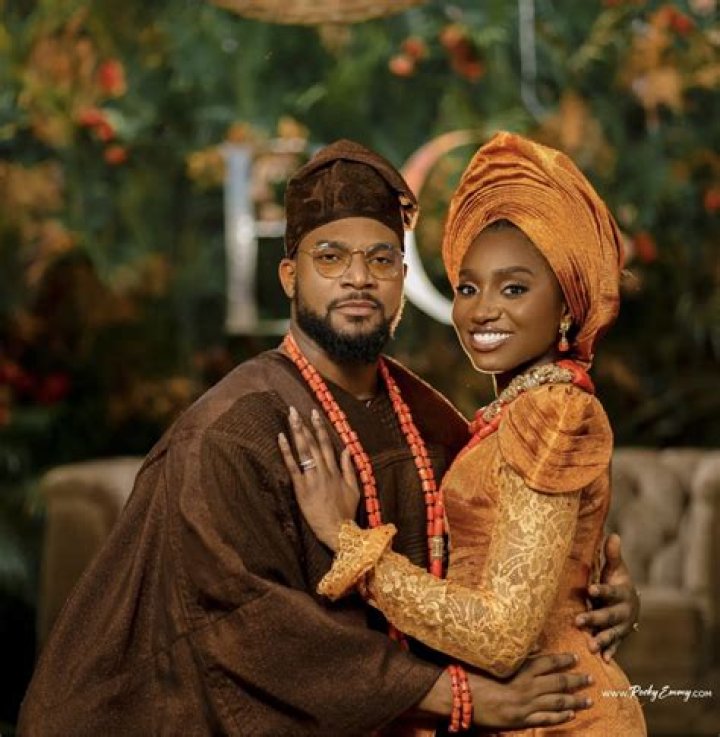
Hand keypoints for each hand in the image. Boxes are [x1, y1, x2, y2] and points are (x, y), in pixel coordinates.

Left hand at [278, 406, 359, 549]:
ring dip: (296, 432)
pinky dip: (287, 451)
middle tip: (295, 409)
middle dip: (304, 425)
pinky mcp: (302, 488)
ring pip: (303, 451)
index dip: (320, 428)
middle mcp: (324, 471)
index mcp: (335, 471)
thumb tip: (347, 449)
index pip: (326, 444)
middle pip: (313, 443)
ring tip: (290, 418)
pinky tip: (281, 438)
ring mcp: (312, 479)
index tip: (314, 414)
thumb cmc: (346, 512)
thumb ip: (349, 468)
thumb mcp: (354, 489)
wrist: (338, 531)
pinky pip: (293, 466)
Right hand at [418, 653, 591, 728]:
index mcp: (522, 669)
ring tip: (588, 700)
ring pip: (557, 703)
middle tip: (590, 679)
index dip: (564, 661)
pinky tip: (570, 715)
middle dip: (576, 681)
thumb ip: (518, 654)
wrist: (463, 696)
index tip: (577, 659)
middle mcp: (528, 687)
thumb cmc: (475, 673)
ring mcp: (527, 706)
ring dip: (575, 701)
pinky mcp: (521, 720)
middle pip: (558, 683)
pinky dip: (560, 717)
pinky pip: (546, 719)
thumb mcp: (495, 658)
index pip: (549, 663)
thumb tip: (537, 646)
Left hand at [576, 533, 639, 661]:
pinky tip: (604, 661)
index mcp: (623, 592)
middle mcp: (624, 611)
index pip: (611, 591)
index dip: (602, 590)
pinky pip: (615, 647)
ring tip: (590, 646)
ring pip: (612, 633)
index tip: (590, 589)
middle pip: (609, 615)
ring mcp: (622, 626)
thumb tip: (614, 534)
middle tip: (578, 620)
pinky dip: (610, 653)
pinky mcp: (619, 637)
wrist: (632, 603)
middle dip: (594, 618)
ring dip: (602, 640)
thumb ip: (612, 555)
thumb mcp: (616, 568)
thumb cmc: (617, 581)